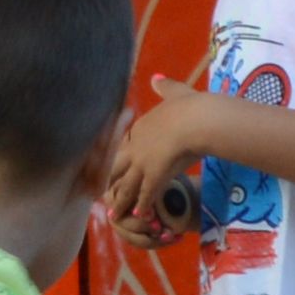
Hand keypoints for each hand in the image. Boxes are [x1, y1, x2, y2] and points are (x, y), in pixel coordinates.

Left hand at [98, 89, 211, 241]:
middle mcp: (137, 146)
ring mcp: (144, 162)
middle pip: (115, 167)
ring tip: (113, 215)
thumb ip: (165, 88)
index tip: (110, 165)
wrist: (197, 120)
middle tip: (96, 194)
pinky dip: (143, 205)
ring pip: (127, 185)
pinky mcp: (155, 175)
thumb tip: (156, 79)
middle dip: (106, 181)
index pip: (122, 146)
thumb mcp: (176, 92)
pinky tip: (140, 216)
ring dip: (121, 201)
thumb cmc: (190, 106)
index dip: (115, 157)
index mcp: (140, 127)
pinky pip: (146, 194)